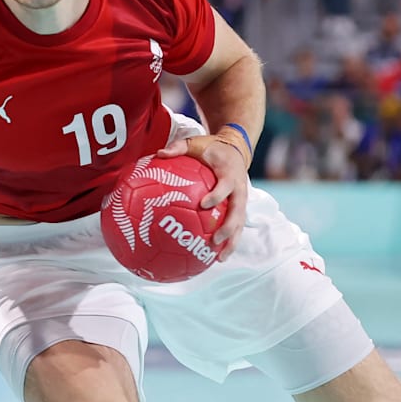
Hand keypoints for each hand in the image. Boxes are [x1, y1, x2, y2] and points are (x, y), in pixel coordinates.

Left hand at [157, 132, 250, 251]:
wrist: (236, 149)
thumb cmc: (212, 148)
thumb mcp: (196, 143)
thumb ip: (179, 147)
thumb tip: (158, 153)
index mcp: (230, 173)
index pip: (226, 186)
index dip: (217, 196)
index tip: (203, 205)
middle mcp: (240, 189)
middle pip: (238, 212)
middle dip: (228, 228)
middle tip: (214, 240)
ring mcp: (242, 201)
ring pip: (240, 225)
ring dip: (232, 242)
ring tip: (220, 258)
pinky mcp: (240, 208)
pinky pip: (237, 227)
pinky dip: (229, 242)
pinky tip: (217, 257)